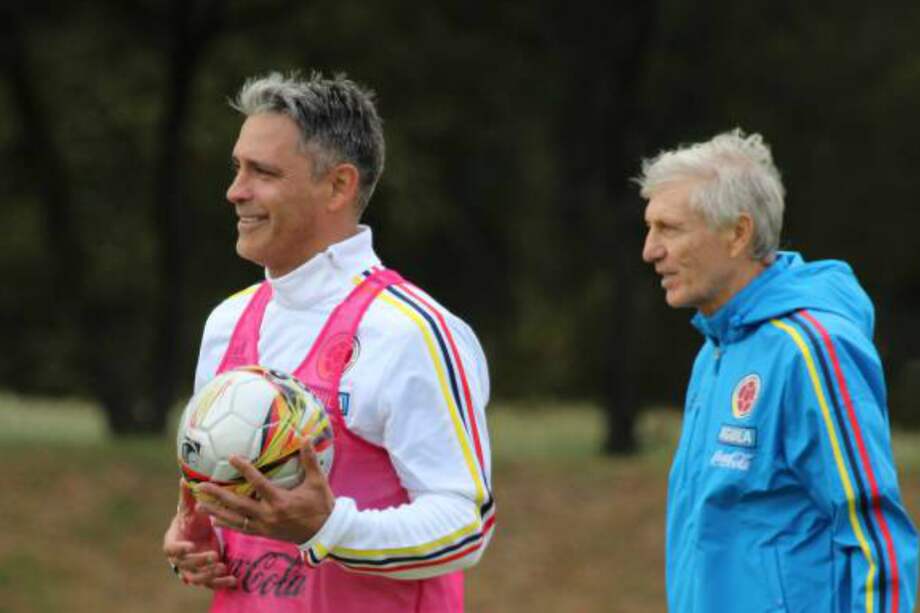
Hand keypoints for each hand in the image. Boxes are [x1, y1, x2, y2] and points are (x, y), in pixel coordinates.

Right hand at [162, 480, 236, 589]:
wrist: (195, 536)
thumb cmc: (191, 521)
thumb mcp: (190, 510)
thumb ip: (187, 497)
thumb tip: (185, 478)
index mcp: (173, 541)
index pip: (171, 549)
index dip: (179, 549)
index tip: (190, 546)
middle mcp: (180, 559)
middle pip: (185, 565)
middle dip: (199, 561)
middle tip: (213, 555)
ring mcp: (191, 569)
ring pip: (197, 577)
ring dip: (209, 574)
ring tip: (222, 566)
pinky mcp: (204, 576)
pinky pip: (210, 584)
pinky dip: (220, 583)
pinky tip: (233, 580)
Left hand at [198, 443, 334, 544]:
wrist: (324, 533)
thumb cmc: (321, 506)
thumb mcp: (318, 482)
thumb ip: (310, 460)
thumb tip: (307, 438)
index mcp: (280, 500)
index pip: (258, 483)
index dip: (244, 469)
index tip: (231, 457)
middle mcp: (268, 515)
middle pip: (238, 504)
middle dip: (218, 496)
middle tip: (202, 487)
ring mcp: (264, 526)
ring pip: (235, 519)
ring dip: (217, 511)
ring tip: (199, 505)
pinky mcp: (264, 534)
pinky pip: (242, 529)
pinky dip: (227, 524)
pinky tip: (215, 520)